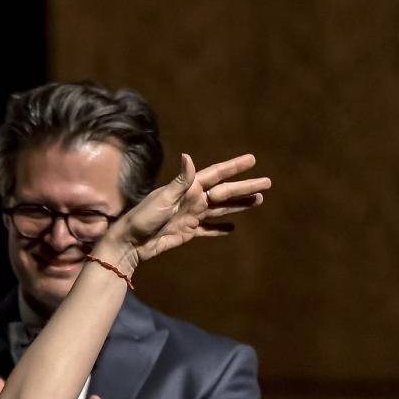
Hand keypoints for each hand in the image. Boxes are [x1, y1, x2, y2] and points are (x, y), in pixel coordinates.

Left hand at [98, 153, 269, 270]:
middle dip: (246, 188)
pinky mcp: (187, 232)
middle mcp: (192, 200)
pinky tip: (232, 228)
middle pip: (225, 192)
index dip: (234, 167)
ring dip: (239, 205)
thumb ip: (180, 180)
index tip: (252, 159)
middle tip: (268, 183)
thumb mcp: (163, 198)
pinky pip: (208, 230)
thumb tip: (189, 156)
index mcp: (188, 188)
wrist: (130, 243)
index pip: (216, 174)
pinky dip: (219, 229)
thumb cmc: (143, 217)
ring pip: (222, 209)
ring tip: (258, 200)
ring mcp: (191, 216)